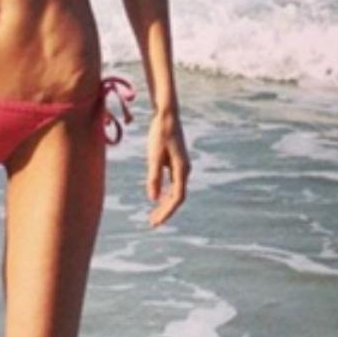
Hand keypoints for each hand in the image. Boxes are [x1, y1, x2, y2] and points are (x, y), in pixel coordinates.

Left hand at [146, 109, 190, 227]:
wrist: (166, 114)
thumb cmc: (160, 132)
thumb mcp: (154, 154)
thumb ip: (154, 176)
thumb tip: (152, 198)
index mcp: (182, 169)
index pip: (176, 198)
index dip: (167, 211)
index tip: (155, 222)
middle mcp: (184, 169)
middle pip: (177, 196)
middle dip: (165, 210)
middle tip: (152, 223)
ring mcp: (181, 165)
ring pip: (175, 189)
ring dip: (165, 202)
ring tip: (153, 213)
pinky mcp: (176, 160)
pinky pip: (172, 181)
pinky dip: (164, 190)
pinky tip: (155, 194)